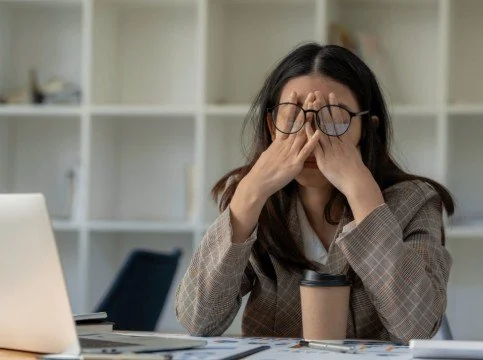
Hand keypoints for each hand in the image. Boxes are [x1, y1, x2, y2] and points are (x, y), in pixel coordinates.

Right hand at [243, 91, 320, 200]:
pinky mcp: (295, 164)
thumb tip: (277, 141)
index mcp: (279, 142)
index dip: (291, 106)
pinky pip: (305, 151)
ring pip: (302, 133)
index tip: (295, 93)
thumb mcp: (268, 155)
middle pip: (297, 123)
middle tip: (311, 94)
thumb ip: (276, 147)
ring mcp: (290, 153)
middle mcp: (285, 145)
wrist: (258, 184)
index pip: (286, 119)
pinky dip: (312, 142)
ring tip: (317, 107)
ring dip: (310, 119)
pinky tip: (319, 132)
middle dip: (305, 108)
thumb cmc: (262, 172)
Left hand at [305, 91, 383, 222]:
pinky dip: (311, 134)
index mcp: (345, 140)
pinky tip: (305, 125)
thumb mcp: (355, 154)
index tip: (331, 96)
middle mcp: (338, 142)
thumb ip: (350, 145)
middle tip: (318, 92)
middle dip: (323, 106)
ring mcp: (330, 149)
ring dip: (316, 115)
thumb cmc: (356, 171)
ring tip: (311, 102)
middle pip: (329, 120)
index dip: (334, 107)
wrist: (356, 182)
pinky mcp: (324, 159)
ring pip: (322, 129)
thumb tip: (350, 139)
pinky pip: (316, 144)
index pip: (338, 120)